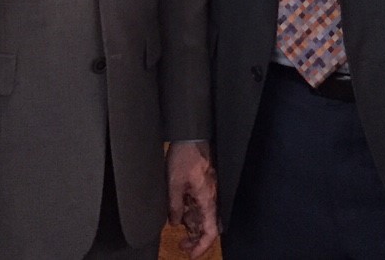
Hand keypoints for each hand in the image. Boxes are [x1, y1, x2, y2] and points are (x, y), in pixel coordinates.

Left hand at [167, 140, 219, 258]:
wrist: (191, 136)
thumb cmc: (185, 157)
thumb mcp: (173, 183)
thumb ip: (175, 206)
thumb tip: (175, 223)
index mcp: (207, 200)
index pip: (211, 232)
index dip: (202, 247)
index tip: (190, 255)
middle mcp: (211, 199)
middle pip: (209, 227)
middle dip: (196, 239)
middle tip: (181, 245)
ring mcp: (208, 192)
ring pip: (204, 217)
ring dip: (193, 226)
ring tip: (176, 229)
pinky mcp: (203, 186)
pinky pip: (200, 206)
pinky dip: (191, 213)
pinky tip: (179, 213)